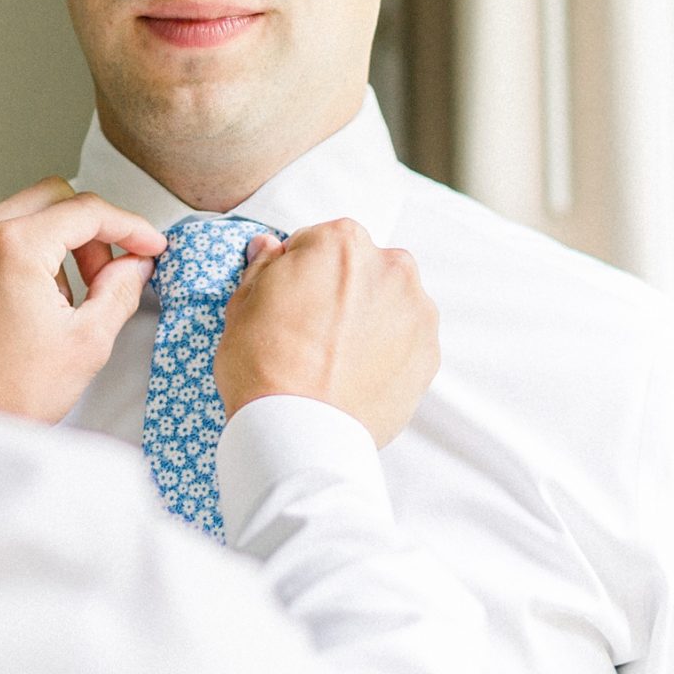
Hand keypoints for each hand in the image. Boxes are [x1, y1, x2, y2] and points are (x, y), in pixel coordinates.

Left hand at [0, 177, 167, 422]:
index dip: (130, 226)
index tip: (148, 245)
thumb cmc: (4, 394)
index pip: (87, 211)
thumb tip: (134, 265)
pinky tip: (27, 303)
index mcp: (13, 245)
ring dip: (52, 243)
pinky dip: (16, 257)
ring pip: (18, 216)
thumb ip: (119, 291)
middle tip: (105, 272)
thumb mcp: (86, 343)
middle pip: (52, 198)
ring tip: (61, 301)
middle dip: (88, 230)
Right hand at [215, 219, 438, 444]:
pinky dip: (388, 353)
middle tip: (313, 332)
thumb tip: (268, 248)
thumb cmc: (264, 366)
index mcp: (342, 243)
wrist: (300, 431)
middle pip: (363, 269)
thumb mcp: (243, 306)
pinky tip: (358, 377)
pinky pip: (407, 342)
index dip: (300, 272)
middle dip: (343, 290)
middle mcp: (390, 267)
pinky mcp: (430, 354)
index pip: (319, 242)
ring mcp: (416, 311)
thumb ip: (263, 268)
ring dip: (370, 319)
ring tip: (337, 359)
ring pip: (390, 303)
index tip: (290, 301)